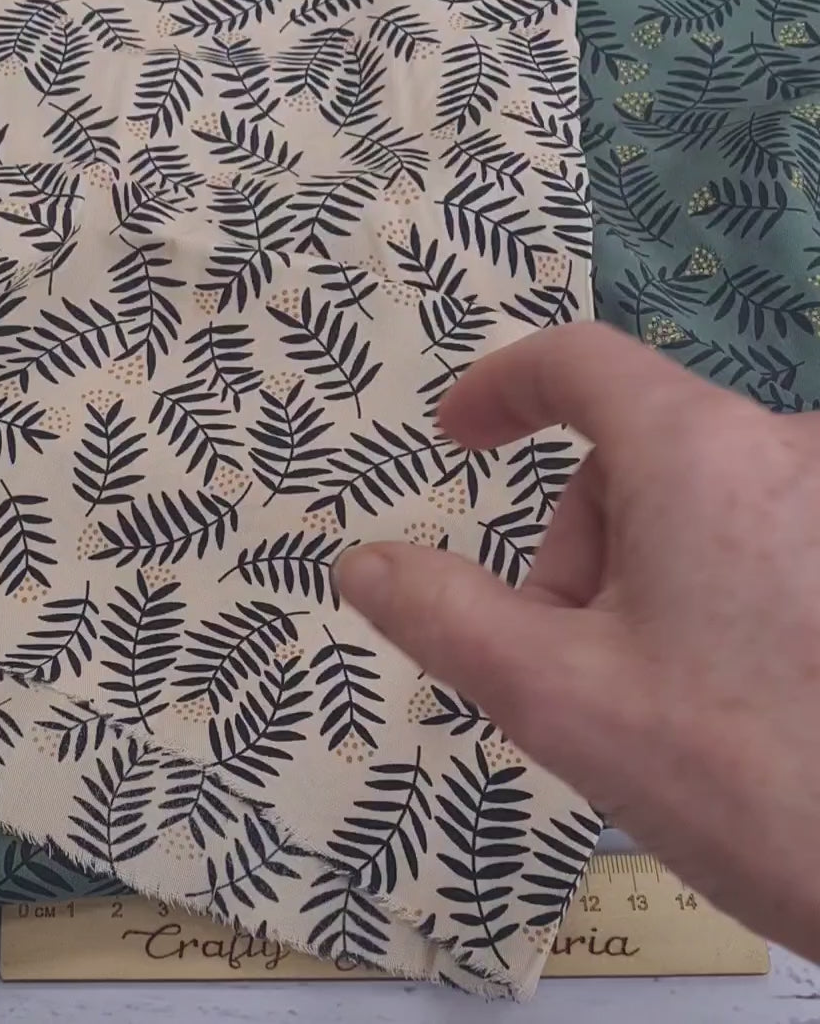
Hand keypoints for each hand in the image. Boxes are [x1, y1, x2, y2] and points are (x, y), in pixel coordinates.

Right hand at [334, 323, 819, 961]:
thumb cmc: (746, 778)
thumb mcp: (561, 699)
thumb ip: (443, 618)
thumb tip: (362, 565)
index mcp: (703, 452)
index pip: (579, 361)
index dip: (501, 388)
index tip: (456, 440)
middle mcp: (792, 449)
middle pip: (635, 458)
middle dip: (582, 549)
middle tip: (577, 667)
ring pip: (700, 503)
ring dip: (648, 576)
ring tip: (662, 699)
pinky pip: (764, 534)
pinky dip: (715, 586)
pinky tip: (736, 694)